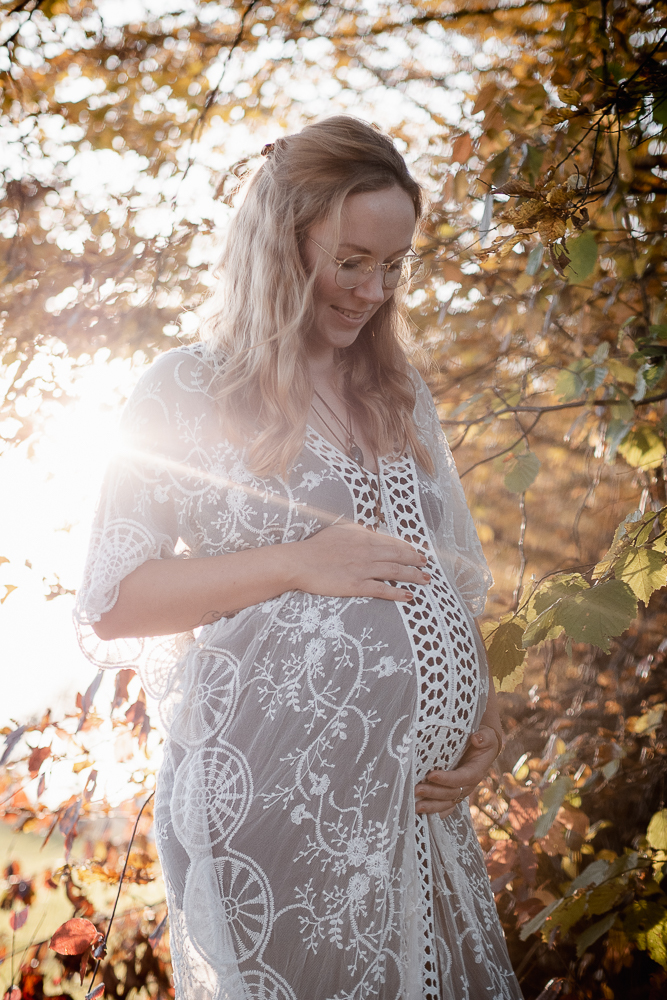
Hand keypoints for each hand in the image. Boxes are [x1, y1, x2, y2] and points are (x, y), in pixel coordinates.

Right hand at [289, 521, 429, 601]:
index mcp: (363, 537)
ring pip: (395, 572)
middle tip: (426, 565)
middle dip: (416, 561)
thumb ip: (357, 532)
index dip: (408, 548)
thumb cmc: (315, 547)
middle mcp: (367, 551)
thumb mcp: (339, 531)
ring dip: (413, 576)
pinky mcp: (356, 585)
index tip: (417, 552)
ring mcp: (363, 569)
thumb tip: (370, 533)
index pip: (392, 542)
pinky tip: (409, 596)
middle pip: (399, 556)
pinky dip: (397, 593)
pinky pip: (382, 590)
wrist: (299, 562)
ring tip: (425, 580)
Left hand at [414, 726, 499, 817]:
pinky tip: (423, 814)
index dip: (447, 779)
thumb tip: (476, 738)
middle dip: (433, 793)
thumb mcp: (486, 737)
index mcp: (475, 772)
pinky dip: (435, 812)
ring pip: (447, 803)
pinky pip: (445, 807)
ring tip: (416, 806)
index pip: (461, 778)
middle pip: (451, 793)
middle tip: (417, 790)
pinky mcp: (454, 794)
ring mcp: (460, 792)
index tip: (431, 775)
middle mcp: (468, 785)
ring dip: (431, 806)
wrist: (483, 749)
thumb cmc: (483, 742)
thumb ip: (484, 737)